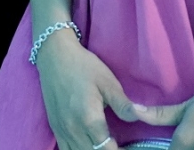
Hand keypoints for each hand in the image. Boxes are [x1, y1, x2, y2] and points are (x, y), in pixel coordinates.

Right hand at [35, 30, 143, 149]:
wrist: (54, 55)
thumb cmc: (83, 66)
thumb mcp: (107, 82)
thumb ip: (123, 104)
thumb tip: (139, 119)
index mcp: (89, 119)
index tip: (131, 149)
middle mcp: (73, 128)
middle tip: (120, 147)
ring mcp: (61, 129)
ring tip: (105, 146)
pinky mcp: (54, 126)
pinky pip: (65, 149)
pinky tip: (88, 146)